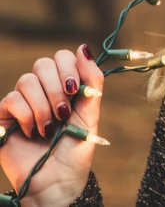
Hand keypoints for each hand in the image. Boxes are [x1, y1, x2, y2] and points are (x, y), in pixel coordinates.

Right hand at [0, 45, 103, 206]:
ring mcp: (22, 102)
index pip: (62, 56)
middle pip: (43, 63)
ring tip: (51, 127)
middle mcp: (42, 90)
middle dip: (57, 88)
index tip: (75, 89)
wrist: (58, 180)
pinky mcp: (4, 116)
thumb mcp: (91, 113)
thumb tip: (84, 47)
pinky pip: (12, 99)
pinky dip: (28, 115)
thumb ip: (91, 80)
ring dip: (44, 105)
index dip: (69, 67)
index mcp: (64, 86)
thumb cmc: (76, 148)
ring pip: (27, 80)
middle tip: (64, 112)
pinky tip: (35, 132)